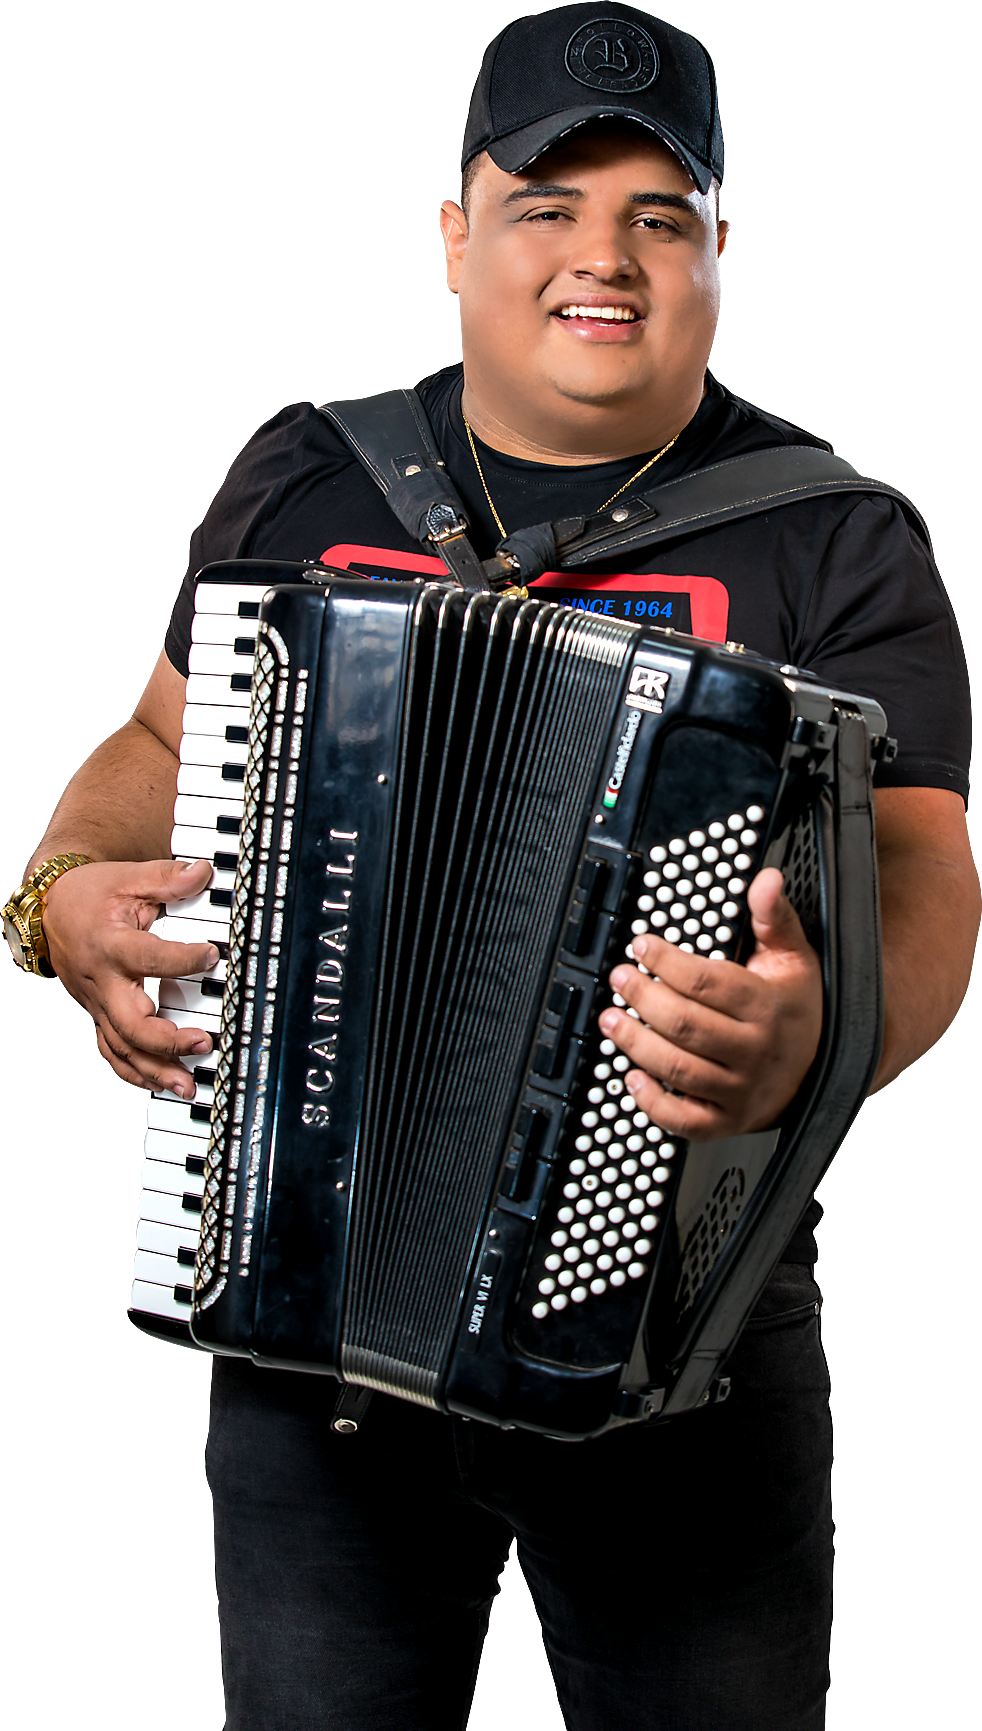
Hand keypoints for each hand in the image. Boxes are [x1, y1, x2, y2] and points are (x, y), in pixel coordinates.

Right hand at [43, 858, 219, 1097]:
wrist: (51, 909)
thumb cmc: (89, 896)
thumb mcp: (128, 877)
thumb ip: (166, 877)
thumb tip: (201, 872)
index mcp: (112, 945)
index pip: (149, 958)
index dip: (183, 959)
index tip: (212, 955)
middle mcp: (103, 982)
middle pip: (130, 1024)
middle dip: (167, 1040)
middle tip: (203, 1041)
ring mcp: (99, 1004)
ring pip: (122, 1048)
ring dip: (155, 1070)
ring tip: (188, 1084)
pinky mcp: (100, 1015)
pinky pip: (114, 1052)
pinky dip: (137, 1072)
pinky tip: (163, 1084)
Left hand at [599, 868, 822, 1141]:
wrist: (820, 1070)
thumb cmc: (795, 1008)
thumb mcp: (793, 958)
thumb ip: (774, 918)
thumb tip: (766, 879)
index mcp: (767, 1007)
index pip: (709, 983)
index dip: (667, 962)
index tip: (641, 946)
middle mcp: (754, 1051)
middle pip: (686, 1025)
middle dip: (643, 998)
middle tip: (619, 979)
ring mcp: (741, 1090)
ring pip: (678, 1069)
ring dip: (636, 1044)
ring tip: (611, 1020)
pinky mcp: (727, 1121)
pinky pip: (685, 1122)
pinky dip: (653, 1104)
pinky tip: (631, 1077)